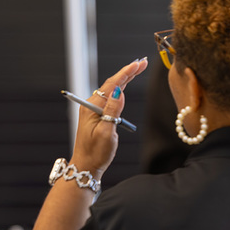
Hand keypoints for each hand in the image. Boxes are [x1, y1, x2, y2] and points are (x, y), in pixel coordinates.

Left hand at [71, 59, 147, 175]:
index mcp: (92, 107)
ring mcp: (93, 110)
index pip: (112, 85)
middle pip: (112, 84)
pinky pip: (110, 98)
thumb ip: (113, 111)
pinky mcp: (97, 116)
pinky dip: (120, 90)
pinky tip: (125, 85)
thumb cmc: (95, 153)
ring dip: (124, 79)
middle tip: (143, 62)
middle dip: (127, 72)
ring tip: (137, 69)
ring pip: (111, 90)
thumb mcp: (106, 133)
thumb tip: (120, 91)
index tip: (139, 64)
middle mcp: (91, 105)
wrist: (86, 167)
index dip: (126, 72)